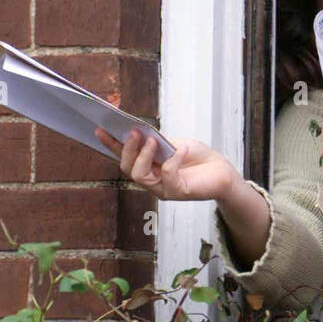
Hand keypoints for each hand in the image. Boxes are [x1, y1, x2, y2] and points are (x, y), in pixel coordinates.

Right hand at [96, 127, 239, 201]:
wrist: (222, 171)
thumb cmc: (199, 157)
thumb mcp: (176, 143)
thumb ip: (159, 141)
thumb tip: (141, 134)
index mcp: (148, 165)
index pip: (124, 156)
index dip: (111, 144)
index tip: (100, 129)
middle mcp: (151, 179)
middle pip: (127, 168)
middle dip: (127, 149)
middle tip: (134, 132)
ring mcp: (162, 188)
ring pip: (139, 175)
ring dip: (144, 156)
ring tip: (153, 141)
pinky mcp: (177, 192)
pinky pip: (167, 176)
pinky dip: (173, 161)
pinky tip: (182, 150)